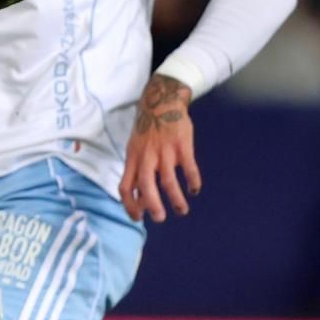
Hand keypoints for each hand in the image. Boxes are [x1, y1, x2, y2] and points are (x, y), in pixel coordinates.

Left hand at [119, 74, 200, 222]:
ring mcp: (165, 151)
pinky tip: (194, 189)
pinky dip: (193, 182)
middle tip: (159, 218)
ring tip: (182, 210)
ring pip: (168, 181)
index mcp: (132, 157)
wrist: (161, 101)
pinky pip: (189, 168)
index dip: (129, 204)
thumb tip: (138, 197)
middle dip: (152, 205)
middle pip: (145, 185)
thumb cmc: (146, 129)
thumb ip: (137, 168)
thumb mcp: (134, 146)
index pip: (125, 185)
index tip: (137, 218)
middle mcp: (147, 156)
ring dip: (175, 199)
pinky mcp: (182, 146)